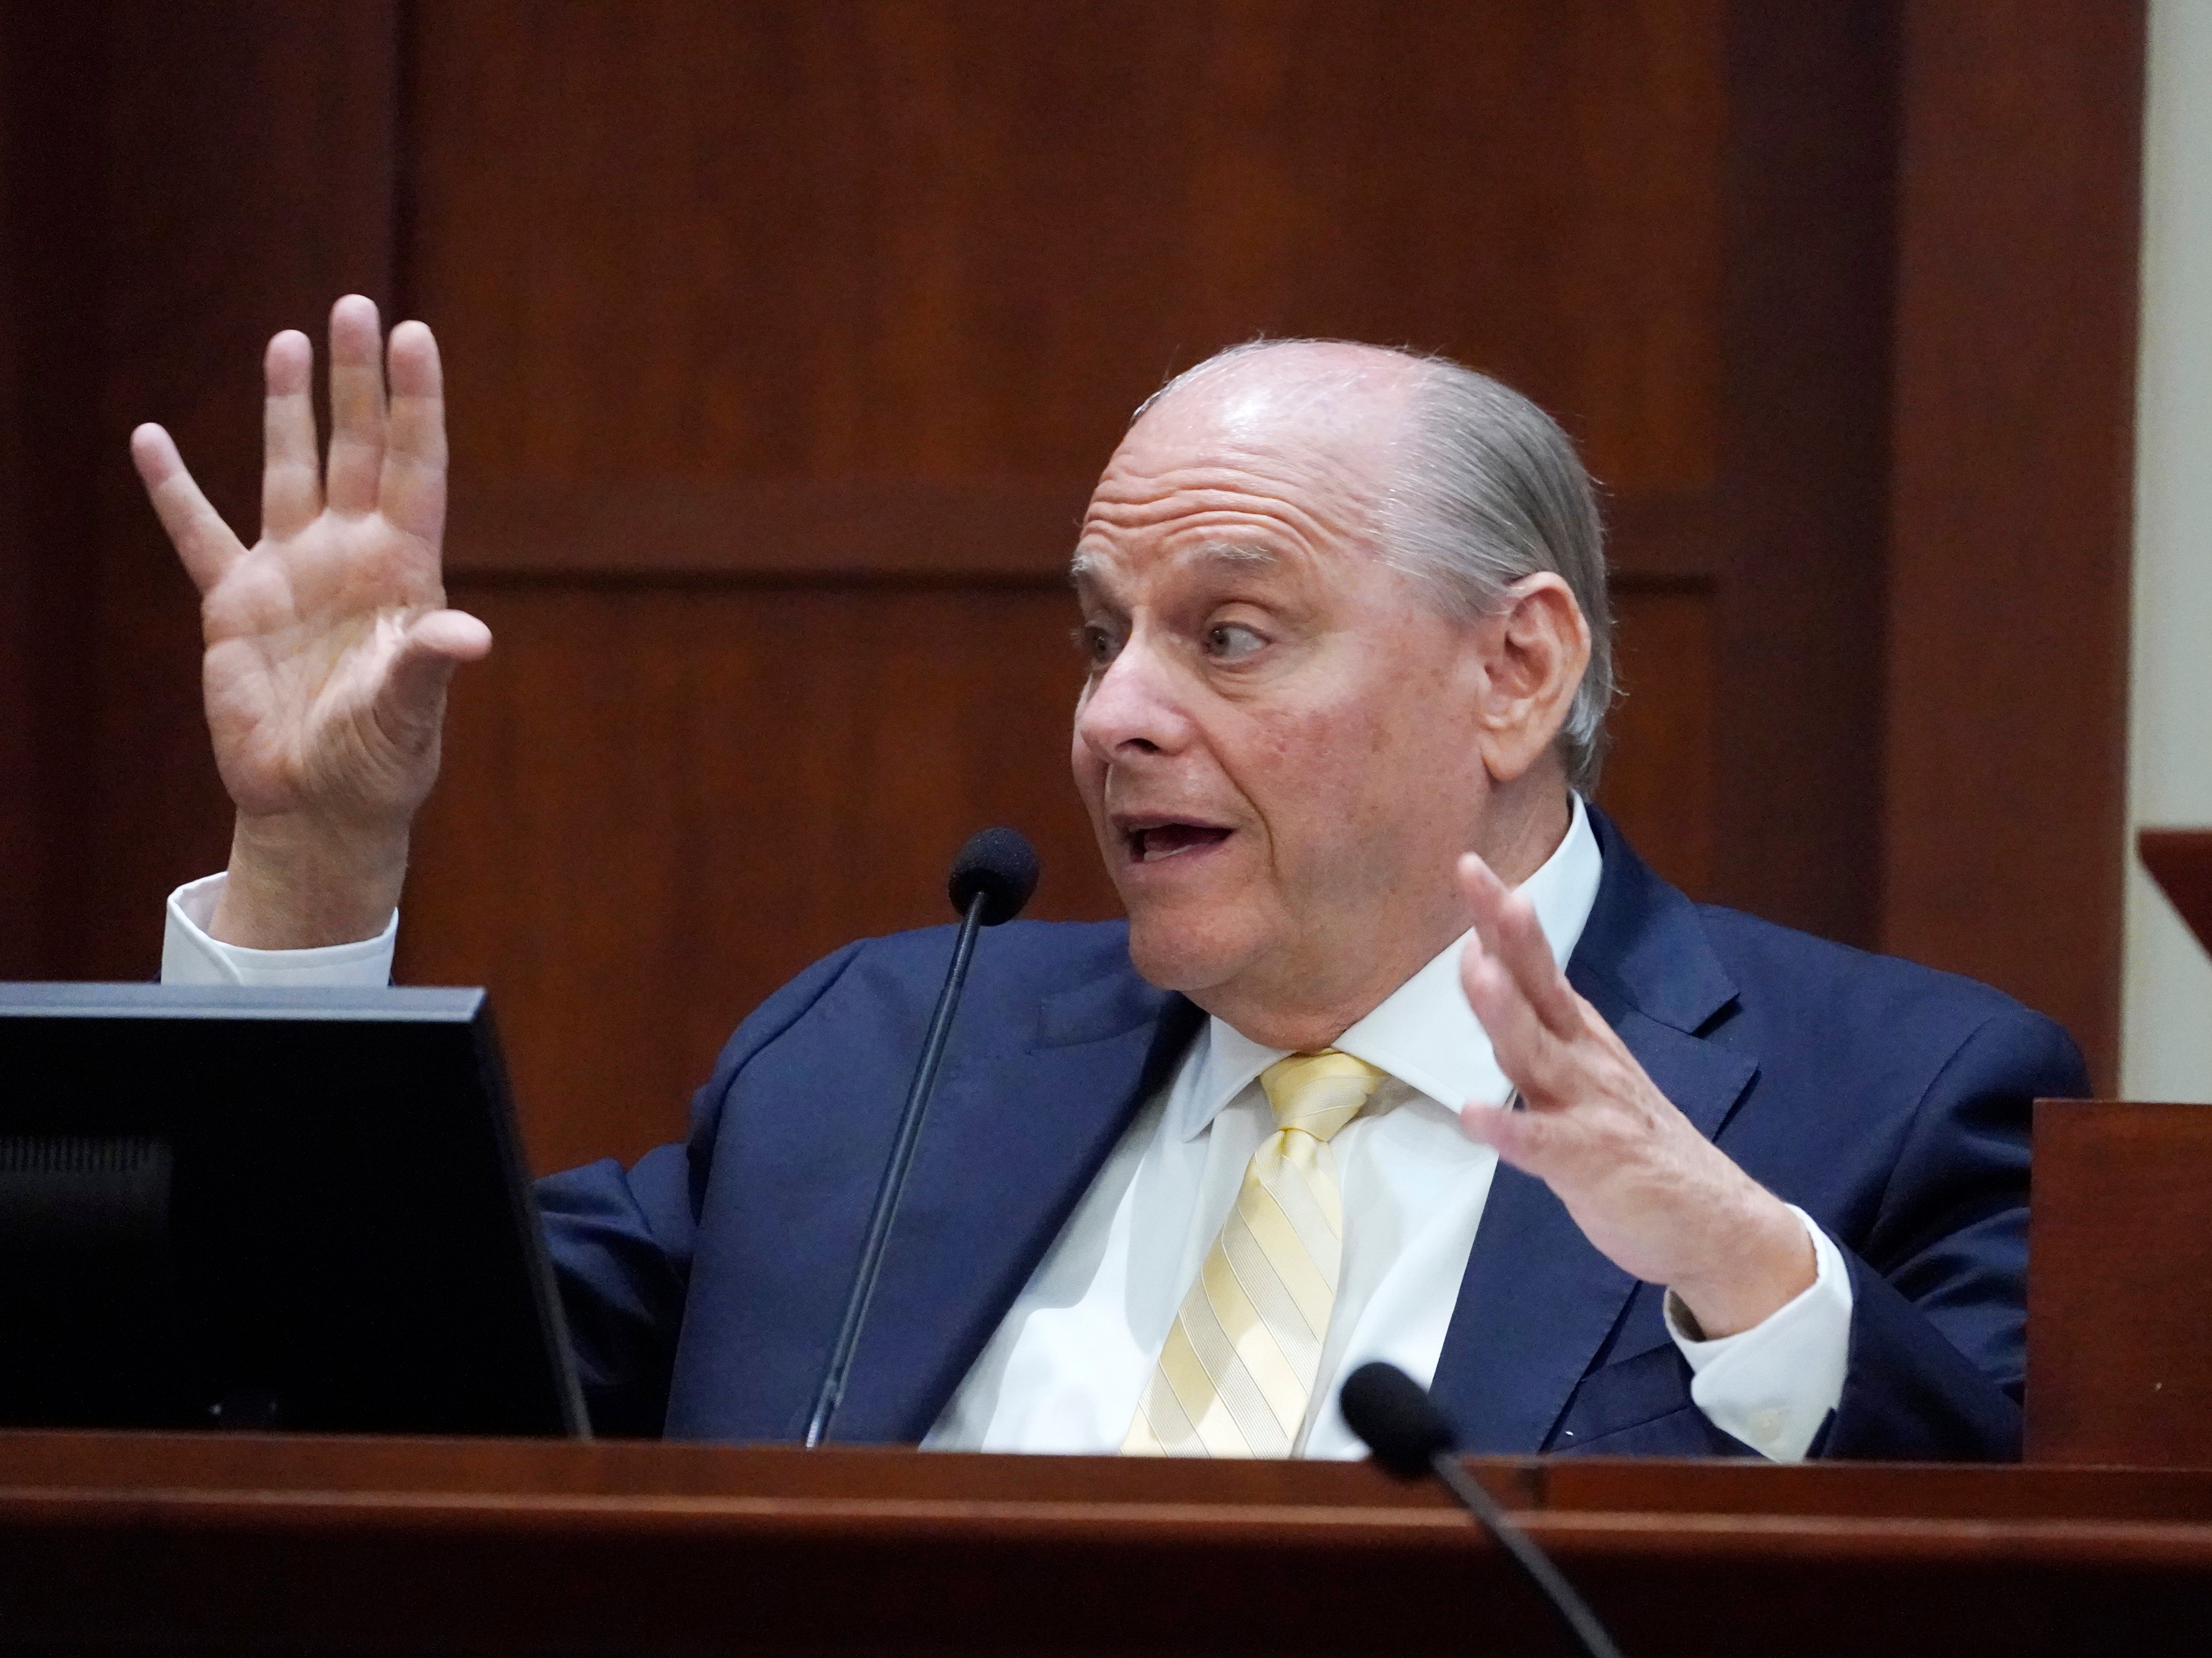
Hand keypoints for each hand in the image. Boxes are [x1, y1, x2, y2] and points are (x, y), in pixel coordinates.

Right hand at [131, 295, 489, 947]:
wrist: (320, 803)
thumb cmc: (380, 760)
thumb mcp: (408, 712)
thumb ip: (427, 664)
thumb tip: (470, 637)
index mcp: (403, 572)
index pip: (414, 466)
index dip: (416, 402)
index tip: (416, 334)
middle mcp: (350, 558)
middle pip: (355, 449)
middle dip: (356, 381)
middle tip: (356, 306)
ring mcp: (291, 574)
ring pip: (289, 471)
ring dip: (288, 408)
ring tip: (288, 340)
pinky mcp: (234, 605)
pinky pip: (198, 534)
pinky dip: (174, 490)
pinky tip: (153, 439)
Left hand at [1453, 853, 1812, 1337]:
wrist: (1718, 1224)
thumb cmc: (1639, 1148)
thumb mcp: (1587, 1076)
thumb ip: (1538, 1031)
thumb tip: (1487, 972)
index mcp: (1581, 1039)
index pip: (1536, 968)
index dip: (1503, 920)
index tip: (1474, 868)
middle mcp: (1585, 1062)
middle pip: (1536, 990)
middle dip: (1504, 936)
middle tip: (1478, 878)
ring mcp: (1591, 1110)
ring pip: (1538, 1055)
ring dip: (1506, 1013)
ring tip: (1477, 972)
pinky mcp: (1593, 1164)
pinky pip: (1543, 1145)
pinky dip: (1509, 1129)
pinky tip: (1474, 1113)